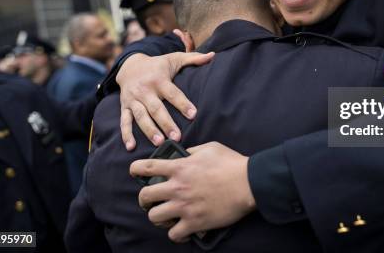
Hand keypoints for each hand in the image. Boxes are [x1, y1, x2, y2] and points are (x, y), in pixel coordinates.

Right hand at [117, 52, 213, 149]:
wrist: (129, 65)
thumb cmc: (158, 65)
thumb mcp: (174, 59)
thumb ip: (193, 58)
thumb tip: (213, 55)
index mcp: (159, 79)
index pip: (173, 93)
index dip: (183, 104)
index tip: (193, 115)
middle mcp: (145, 90)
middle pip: (156, 108)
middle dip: (166, 123)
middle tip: (177, 136)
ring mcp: (133, 99)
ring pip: (141, 116)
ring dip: (149, 130)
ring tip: (159, 142)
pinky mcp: (125, 106)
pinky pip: (124, 121)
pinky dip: (126, 134)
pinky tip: (131, 146)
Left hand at [130, 142, 255, 241]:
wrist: (249, 183)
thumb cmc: (231, 163)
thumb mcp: (210, 148)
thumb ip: (192, 151)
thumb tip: (183, 154)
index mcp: (179, 167)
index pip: (146, 167)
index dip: (135, 170)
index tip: (135, 173)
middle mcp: (177, 187)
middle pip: (144, 196)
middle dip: (145, 199)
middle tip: (152, 200)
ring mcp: (184, 206)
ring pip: (154, 217)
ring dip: (158, 217)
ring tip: (166, 216)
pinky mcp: (194, 222)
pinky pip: (173, 234)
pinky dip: (175, 234)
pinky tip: (181, 230)